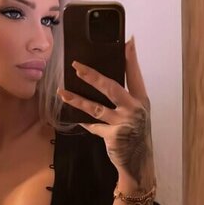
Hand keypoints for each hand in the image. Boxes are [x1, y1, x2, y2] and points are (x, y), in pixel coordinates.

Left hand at [57, 37, 154, 187]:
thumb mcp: (137, 114)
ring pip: (95, 107)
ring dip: (77, 99)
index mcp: (141, 100)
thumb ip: (126, 99)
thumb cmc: (136, 135)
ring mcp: (123, 122)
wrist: (139, 163)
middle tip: (77, 66)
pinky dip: (85, 123)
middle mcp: (133, 109)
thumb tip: (105, 82)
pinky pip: (93, 126)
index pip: (135, 75)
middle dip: (92, 75)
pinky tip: (76, 119)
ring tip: (62, 93)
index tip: (127, 41)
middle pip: (110, 87)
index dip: (131, 58)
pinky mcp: (112, 136)